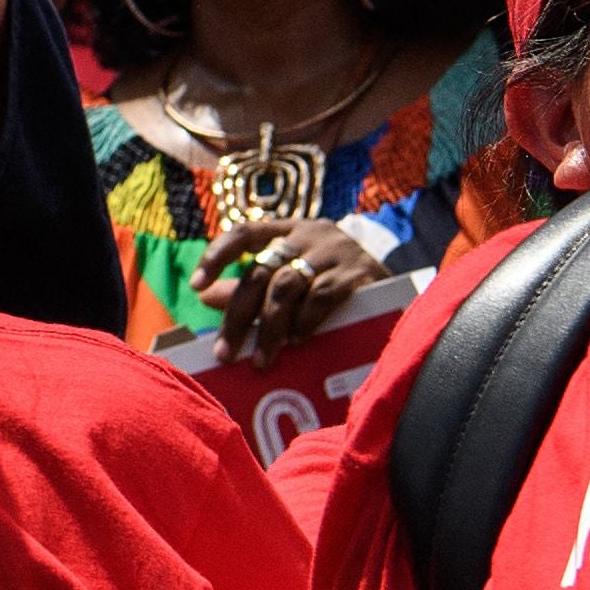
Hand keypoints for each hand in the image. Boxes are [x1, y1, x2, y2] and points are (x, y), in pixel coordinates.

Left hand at [192, 217, 389, 360]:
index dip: (218, 256)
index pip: (245, 232)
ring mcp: (335, 251)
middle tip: (225, 352)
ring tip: (261, 360)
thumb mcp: (293, 274)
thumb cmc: (331, 278)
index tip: (196, 287)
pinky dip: (305, 322)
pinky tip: (296, 343)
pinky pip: (321, 297)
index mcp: (289, 230)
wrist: (393, 285)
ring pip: (287, 287)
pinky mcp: (358, 273)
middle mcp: (310, 234)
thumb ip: (251, 285)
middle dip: (239, 314)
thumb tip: (206, 297)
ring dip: (270, 328)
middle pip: (262, 270)